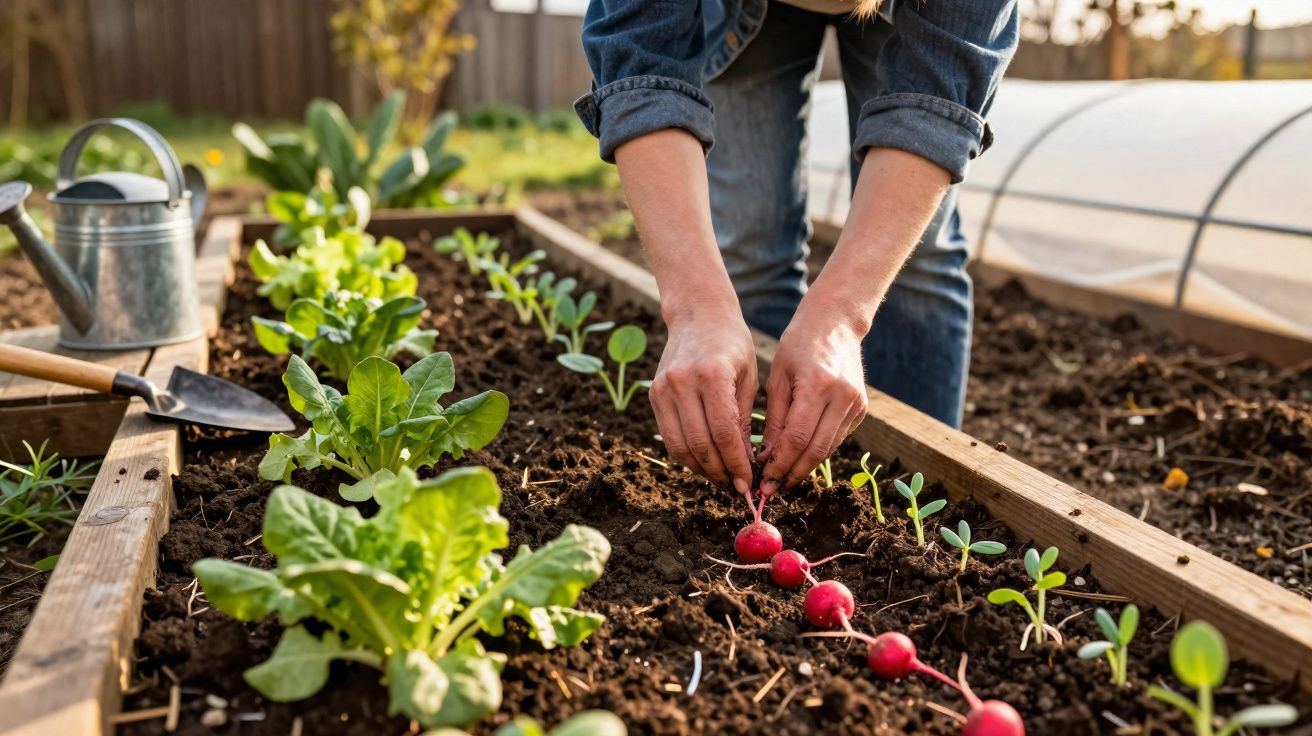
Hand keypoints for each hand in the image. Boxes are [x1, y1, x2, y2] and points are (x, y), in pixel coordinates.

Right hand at [649, 303, 757, 495]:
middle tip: (736, 486)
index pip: (723, 433)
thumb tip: (745, 464)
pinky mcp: (653, 393)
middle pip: (700, 444)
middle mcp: (682, 382)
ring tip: (721, 478)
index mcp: (711, 376)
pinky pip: (669, 436)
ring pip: (680, 446)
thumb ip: (743, 421)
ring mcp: (663, 388)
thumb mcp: (748, 378)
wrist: (698, 315)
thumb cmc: (732, 345)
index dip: (736, 463)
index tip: (748, 482)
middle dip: (720, 471)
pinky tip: (704, 461)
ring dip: (701, 468)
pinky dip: (686, 454)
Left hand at [758, 306, 867, 496]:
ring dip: (805, 467)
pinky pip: (837, 438)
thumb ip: (774, 420)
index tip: (764, 482)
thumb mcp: (778, 378)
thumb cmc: (798, 345)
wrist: (836, 322)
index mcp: (817, 385)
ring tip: (782, 479)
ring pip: (829, 448)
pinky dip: (817, 451)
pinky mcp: (862, 407)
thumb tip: (766, 459)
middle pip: (816, 450)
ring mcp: (856, 403)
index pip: (798, 438)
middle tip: (772, 489)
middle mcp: (842, 396)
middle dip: (792, 474)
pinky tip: (799, 458)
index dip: (780, 465)